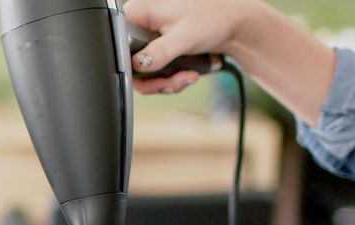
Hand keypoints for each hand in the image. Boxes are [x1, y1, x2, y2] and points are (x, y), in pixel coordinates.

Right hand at [125, 0, 258, 93]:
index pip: (117, 43)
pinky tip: (187, 74)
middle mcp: (141, 24)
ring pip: (144, 72)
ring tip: (186, 77)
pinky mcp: (160, 50)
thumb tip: (138, 66)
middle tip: (172, 82)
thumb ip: (160, 52)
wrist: (236, 25)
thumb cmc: (213, 18)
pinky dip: (171, 79)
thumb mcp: (184, 37)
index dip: (130, 64)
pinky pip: (156, 72)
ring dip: (165, 82)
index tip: (150, 74)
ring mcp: (150, 39)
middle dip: (154, 79)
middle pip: (130, 64)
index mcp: (139, 12)